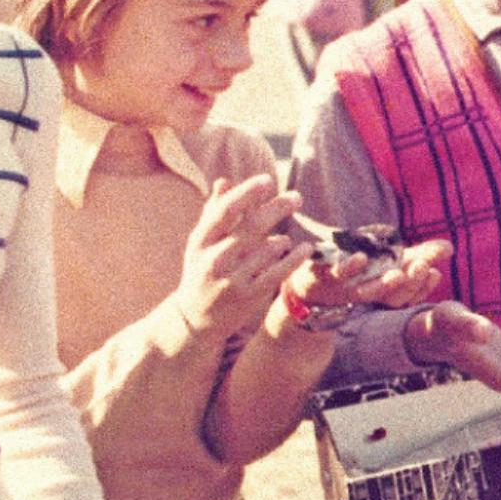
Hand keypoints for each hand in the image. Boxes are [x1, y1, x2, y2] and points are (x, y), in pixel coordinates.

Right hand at [175, 176, 310, 337]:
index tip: (268, 180)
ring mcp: (231, 279)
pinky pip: (277, 273)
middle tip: (297, 197)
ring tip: (283, 241)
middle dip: (276, 209)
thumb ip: (214, 213)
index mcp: (200, 241)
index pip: (225, 211)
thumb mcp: (201, 244)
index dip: (246, 193)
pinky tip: (305, 248)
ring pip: (266, 250)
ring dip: (281, 240)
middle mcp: (214, 259)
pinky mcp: (248, 296)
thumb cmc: (202, 271)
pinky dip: (294, 258)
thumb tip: (223, 180)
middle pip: (251, 227)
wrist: (195, 319)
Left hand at [284, 238, 451, 312]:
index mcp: (384, 291)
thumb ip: (420, 254)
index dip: (421, 287)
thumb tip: (449, 248)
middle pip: (393, 295)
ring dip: (385, 285)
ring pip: (369, 292)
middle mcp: (368, 292)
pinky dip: (348, 266)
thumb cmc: (355, 269)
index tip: (434, 272)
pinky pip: (337, 273)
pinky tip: (360, 258)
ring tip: (399, 274)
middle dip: (409, 284)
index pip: (409, 295)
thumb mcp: (388, 259)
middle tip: (422, 268)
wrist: (308, 282)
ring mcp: (346, 286)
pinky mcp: (324, 274)